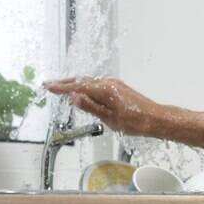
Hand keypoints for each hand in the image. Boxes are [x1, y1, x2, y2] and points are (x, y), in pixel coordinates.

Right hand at [43, 77, 160, 136]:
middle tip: (50, 86)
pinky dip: (87, 87)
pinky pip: (98, 85)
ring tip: (63, 89)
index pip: (77, 87)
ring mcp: (115, 84)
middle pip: (82, 81)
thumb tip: (73, 97)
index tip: (47, 87)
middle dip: (65, 83)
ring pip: (90, 82)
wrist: (156, 119)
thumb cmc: (136, 122)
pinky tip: (84, 93)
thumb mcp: (109, 118)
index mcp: (104, 90)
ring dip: (76, 85)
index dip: (61, 88)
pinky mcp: (120, 89)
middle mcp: (109, 83)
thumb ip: (90, 107)